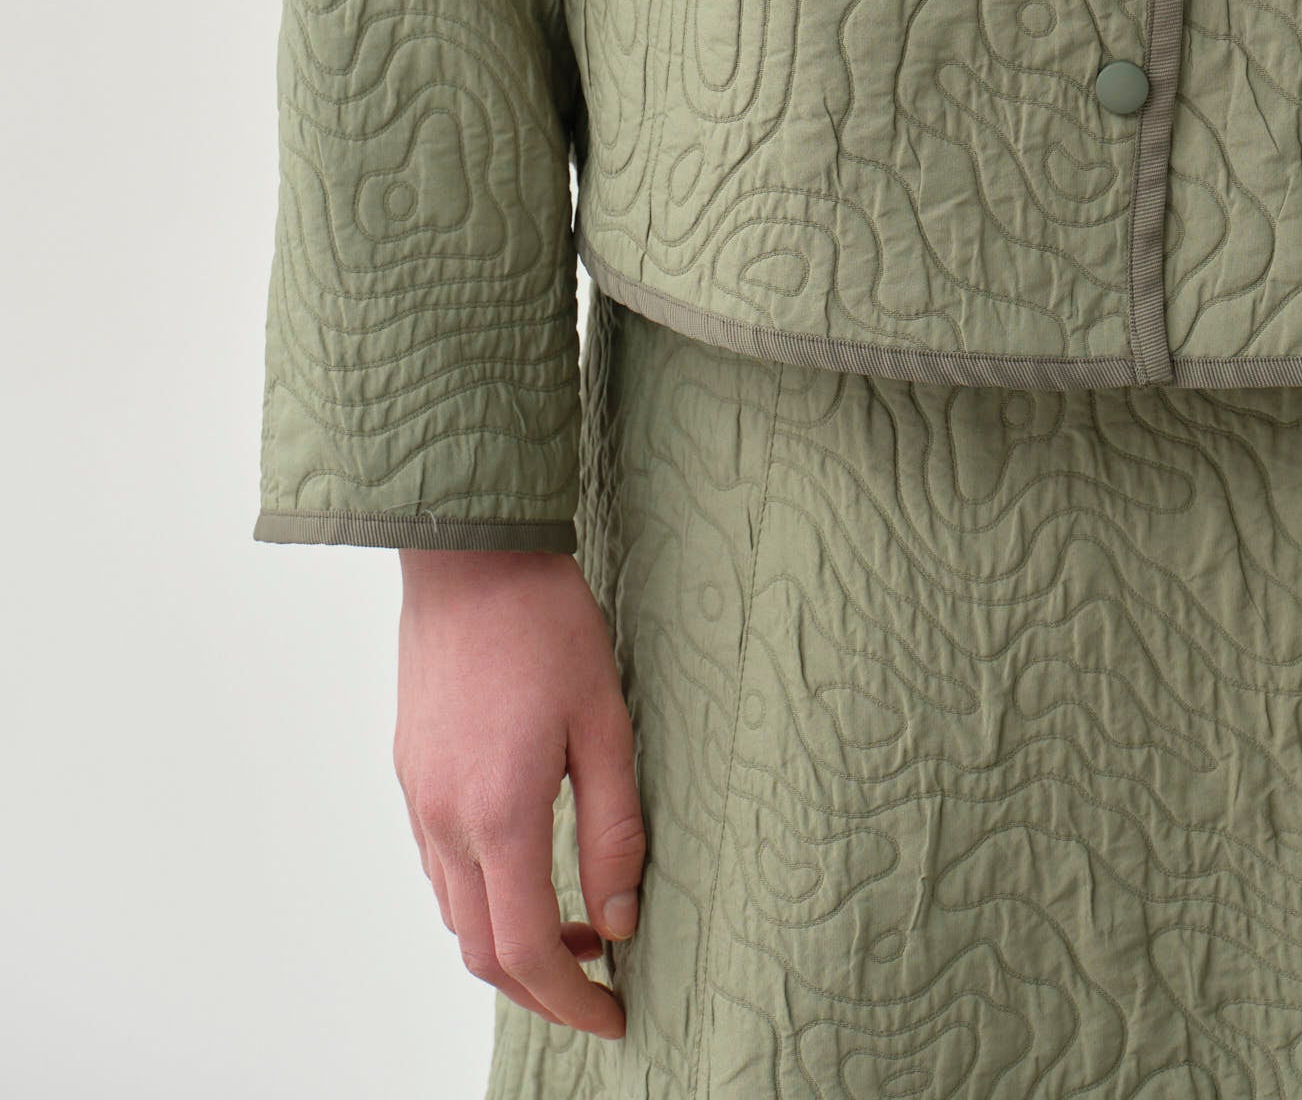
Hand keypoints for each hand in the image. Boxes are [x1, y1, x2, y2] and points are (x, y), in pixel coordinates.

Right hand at [394, 546, 647, 1039]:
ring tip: (575, 923)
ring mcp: (420, 799)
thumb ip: (615, 829)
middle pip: (481, 952)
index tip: (613, 1013)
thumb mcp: (607, 723)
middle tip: (598, 981)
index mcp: (499, 814)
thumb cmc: (547, 625)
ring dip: (508, 942)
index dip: (572, 998)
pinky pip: (439, 868)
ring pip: (454, 915)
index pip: (527, 950)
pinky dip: (481, 896)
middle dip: (540, 986)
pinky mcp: (411, 774)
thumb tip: (622, 916)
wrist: (471, 556)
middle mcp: (446, 821)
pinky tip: (526, 866)